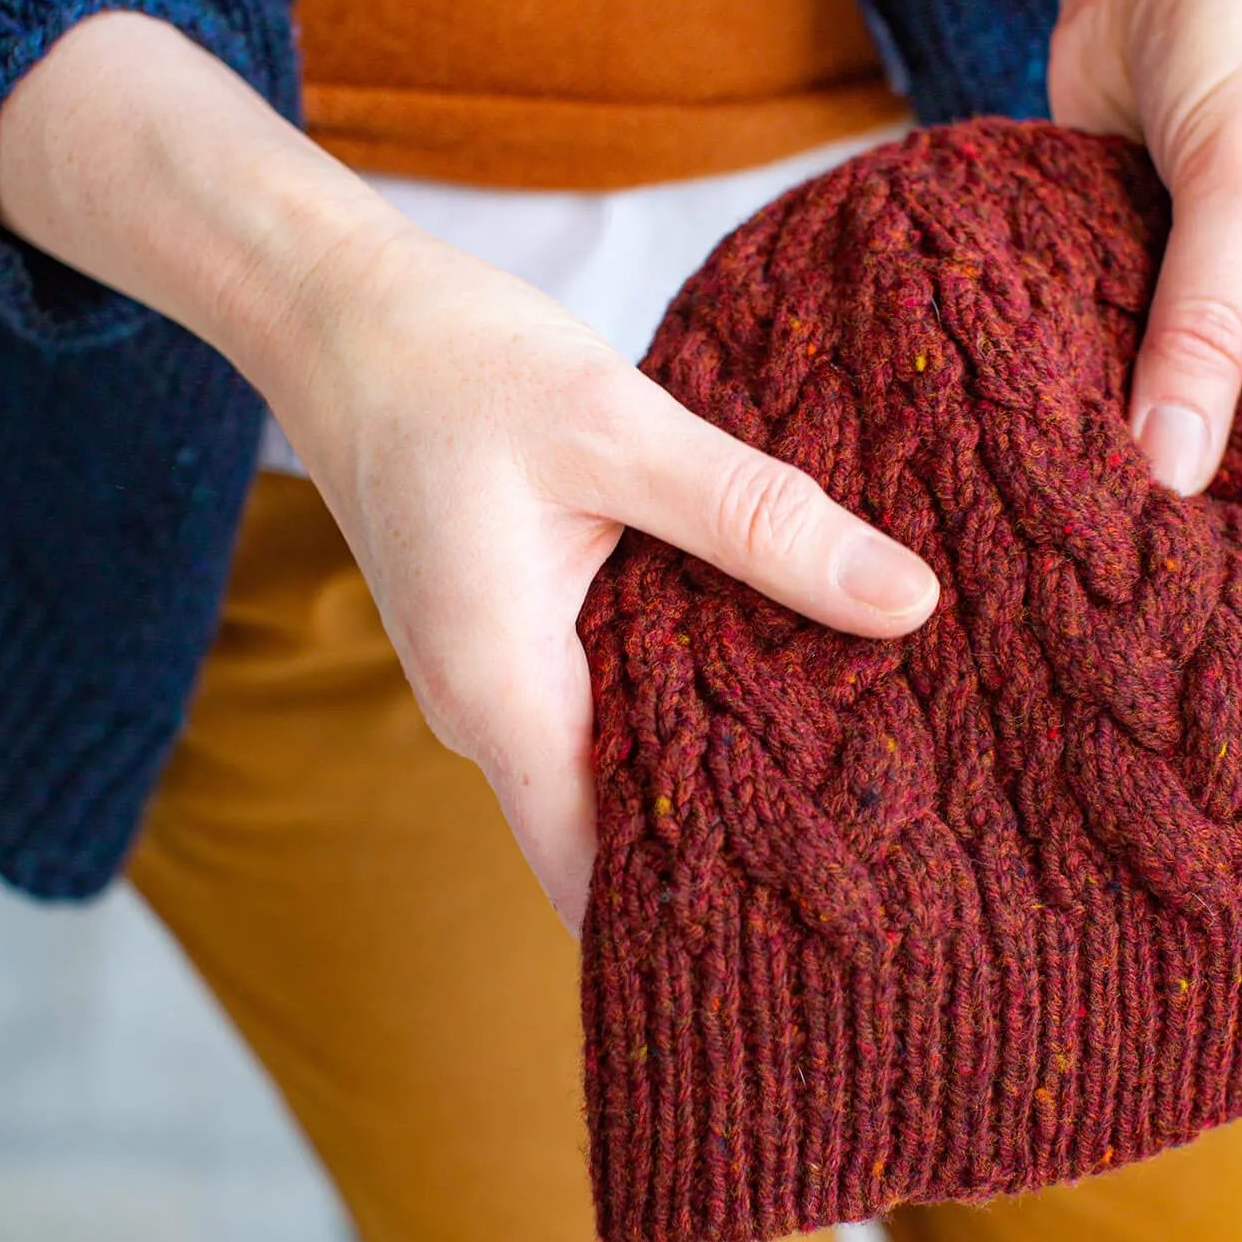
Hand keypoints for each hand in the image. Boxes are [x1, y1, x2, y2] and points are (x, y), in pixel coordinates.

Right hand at [0, 12, 937, 934]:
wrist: (334, 313)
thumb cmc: (449, 363)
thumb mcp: (618, 429)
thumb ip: (758, 520)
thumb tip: (907, 602)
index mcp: (503, 693)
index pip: (599, 880)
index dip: (701, 913)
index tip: (818, 928)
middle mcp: (492, 713)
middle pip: (619, 835)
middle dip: (734, 846)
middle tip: (876, 849)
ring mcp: (498, 680)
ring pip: (620, 763)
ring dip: (715, 764)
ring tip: (855, 769)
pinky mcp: (513, 637)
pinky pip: (609, 700)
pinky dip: (686, 694)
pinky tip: (775, 663)